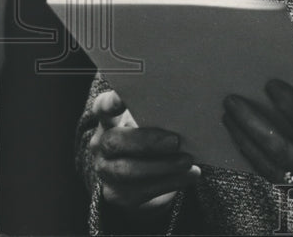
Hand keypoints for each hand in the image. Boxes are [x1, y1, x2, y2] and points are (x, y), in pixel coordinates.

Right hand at [89, 90, 200, 209]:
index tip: (122, 99)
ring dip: (162, 166)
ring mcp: (106, 171)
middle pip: (115, 142)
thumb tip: (190, 107)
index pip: (103, 107)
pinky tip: (190, 174)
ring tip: (187, 161)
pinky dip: (170, 182)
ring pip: (127, 171)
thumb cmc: (153, 135)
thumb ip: (161, 114)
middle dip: (146, 142)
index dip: (110, 103)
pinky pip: (142, 191)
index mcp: (110, 120)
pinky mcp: (117, 194)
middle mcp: (102, 144)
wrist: (144, 175)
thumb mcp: (153, 121)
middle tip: (175, 141)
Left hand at [223, 79, 292, 200]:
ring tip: (231, 121)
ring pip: (273, 170)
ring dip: (248, 144)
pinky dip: (259, 162)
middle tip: (233, 102)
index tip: (271, 85)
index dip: (290, 104)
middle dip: (252, 125)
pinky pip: (280, 181)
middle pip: (281, 151)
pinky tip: (250, 147)